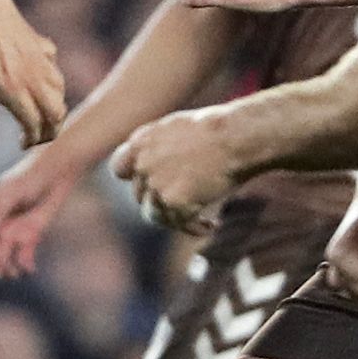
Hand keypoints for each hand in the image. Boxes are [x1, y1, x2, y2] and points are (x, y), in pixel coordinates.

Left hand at [0, 0, 67, 146]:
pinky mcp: (35, 39)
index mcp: (12, 88)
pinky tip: (35, 77)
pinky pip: (51, 64)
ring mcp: (37, 54)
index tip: (23, 144)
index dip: (33, 138)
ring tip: (39, 112)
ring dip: (53, 104)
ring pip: (59, 88)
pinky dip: (49, 77)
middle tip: (37, 135)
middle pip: (56, 110)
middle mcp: (31, 74)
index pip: (34, 123)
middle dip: (51, 128)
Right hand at [0, 144, 80, 276]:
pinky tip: (30, 268)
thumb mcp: (12, 192)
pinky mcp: (30, 233)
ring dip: (6, 267)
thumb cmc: (30, 176)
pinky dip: (25, 262)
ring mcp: (13, 229)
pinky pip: (23, 253)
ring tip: (14, 273)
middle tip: (1, 270)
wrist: (58, 171)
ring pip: (2, 256)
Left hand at [109, 107, 245, 233]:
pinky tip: (212, 225)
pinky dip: (194, 228)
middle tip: (188, 205)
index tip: (152, 187)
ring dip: (176, 220)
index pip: (119, 169)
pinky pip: (179, 224)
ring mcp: (156, 183)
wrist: (237, 136)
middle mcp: (143, 163)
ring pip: (155, 215)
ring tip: (202, 221)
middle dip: (162, 202)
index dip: (137, 180)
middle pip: (141, 196)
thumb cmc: (220, 130)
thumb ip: (162, 150)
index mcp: (141, 141)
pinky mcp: (174, 202)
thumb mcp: (180, 130)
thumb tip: (161, 170)